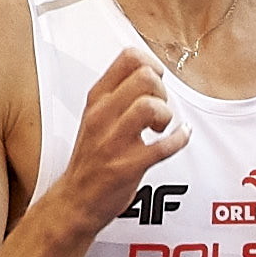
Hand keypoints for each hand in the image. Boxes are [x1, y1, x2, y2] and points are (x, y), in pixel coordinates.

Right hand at [43, 47, 186, 247]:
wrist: (75, 199)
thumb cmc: (91, 157)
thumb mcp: (96, 115)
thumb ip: (119, 93)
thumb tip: (151, 73)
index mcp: (97, 99)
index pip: (128, 57)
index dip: (152, 64)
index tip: (156, 82)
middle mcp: (103, 115)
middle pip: (145, 77)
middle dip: (162, 90)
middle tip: (159, 109)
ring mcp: (114, 141)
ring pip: (150, 106)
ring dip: (166, 115)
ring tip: (161, 127)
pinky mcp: (127, 166)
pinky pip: (163, 146)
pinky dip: (179, 139)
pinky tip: (180, 138)